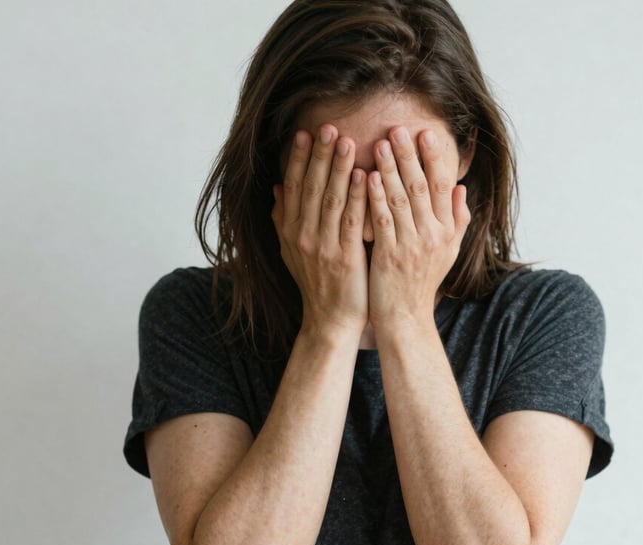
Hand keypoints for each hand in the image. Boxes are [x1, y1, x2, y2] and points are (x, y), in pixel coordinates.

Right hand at [272, 125, 368, 335]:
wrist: (330, 320)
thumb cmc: (317, 283)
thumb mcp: (292, 250)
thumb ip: (284, 218)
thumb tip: (277, 187)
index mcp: (290, 231)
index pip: (293, 187)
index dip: (297, 159)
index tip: (304, 133)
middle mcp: (302, 236)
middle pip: (310, 187)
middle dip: (318, 155)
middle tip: (327, 126)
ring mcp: (322, 246)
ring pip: (329, 199)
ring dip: (337, 168)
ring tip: (345, 140)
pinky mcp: (344, 257)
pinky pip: (350, 220)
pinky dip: (356, 197)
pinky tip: (365, 175)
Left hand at [366, 126, 470, 326]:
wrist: (405, 317)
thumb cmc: (422, 282)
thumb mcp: (448, 252)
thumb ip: (456, 220)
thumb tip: (462, 188)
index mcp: (447, 231)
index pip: (444, 187)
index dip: (435, 159)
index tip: (426, 134)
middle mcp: (433, 236)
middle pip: (422, 187)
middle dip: (410, 156)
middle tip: (398, 128)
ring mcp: (412, 246)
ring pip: (401, 199)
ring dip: (390, 169)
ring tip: (381, 144)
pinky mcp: (390, 256)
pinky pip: (382, 220)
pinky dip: (375, 196)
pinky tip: (366, 177)